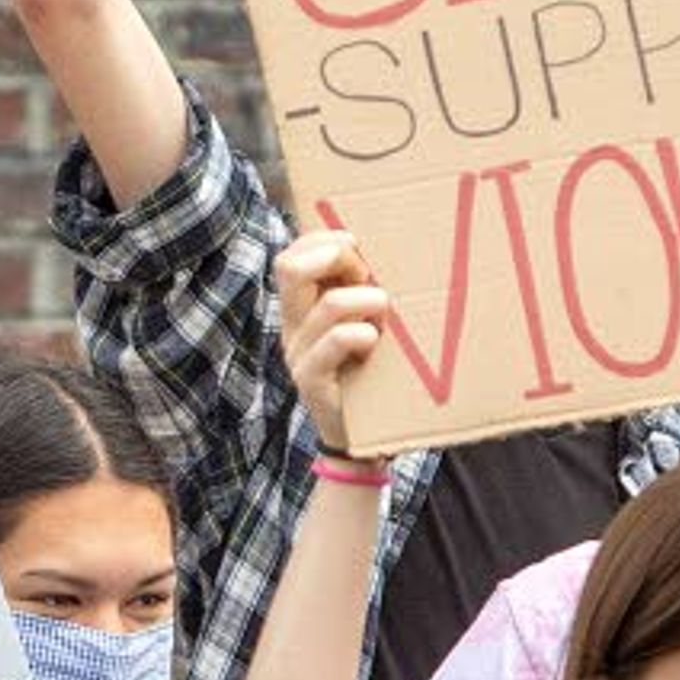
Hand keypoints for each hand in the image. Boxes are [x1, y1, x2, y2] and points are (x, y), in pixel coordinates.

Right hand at [273, 231, 390, 459]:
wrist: (360, 440)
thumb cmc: (371, 374)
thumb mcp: (362, 325)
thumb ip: (359, 294)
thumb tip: (388, 254)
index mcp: (298, 309)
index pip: (291, 256)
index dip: (323, 240)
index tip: (359, 246)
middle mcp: (291, 327)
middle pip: (291, 267)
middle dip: (338, 257)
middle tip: (369, 276)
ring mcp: (298, 354)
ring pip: (329, 304)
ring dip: (369, 301)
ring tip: (387, 314)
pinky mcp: (311, 380)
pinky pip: (335, 342)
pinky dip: (362, 335)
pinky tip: (376, 344)